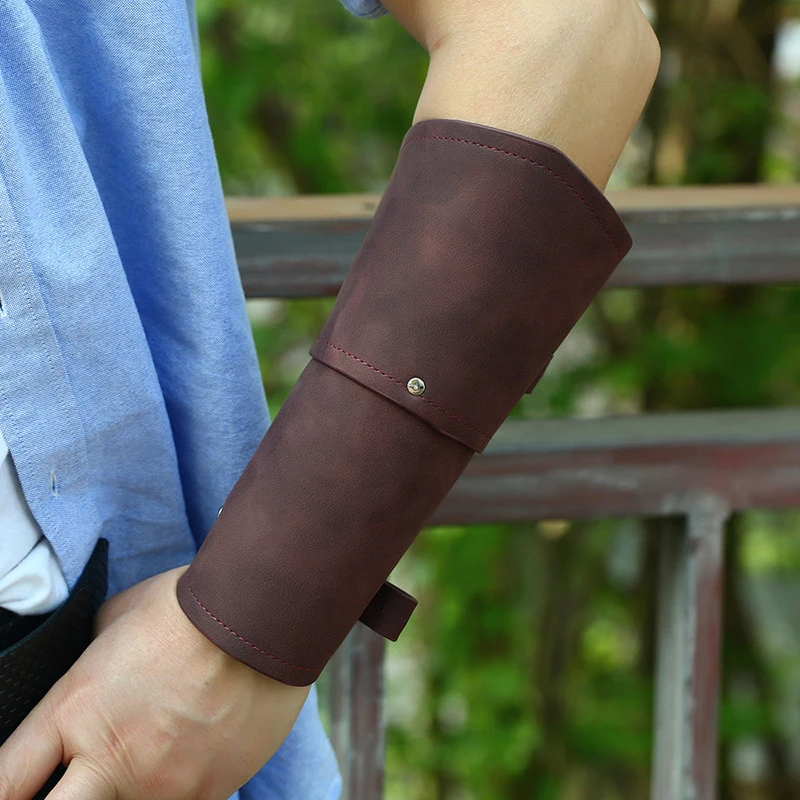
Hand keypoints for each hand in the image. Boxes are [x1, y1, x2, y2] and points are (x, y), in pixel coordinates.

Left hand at [0, 566, 309, 799]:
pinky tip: (196, 744)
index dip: (1, 790)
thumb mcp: (117, 616)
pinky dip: (179, 781)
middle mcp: (109, 759)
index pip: (5, 780)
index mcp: (74, 711)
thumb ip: (94, 654)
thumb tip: (96, 666)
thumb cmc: (189, 606)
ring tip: (160, 739)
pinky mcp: (208, 791)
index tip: (14, 786)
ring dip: (127, 784)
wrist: (260, 616)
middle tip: (84, 776)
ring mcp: (160, 784)